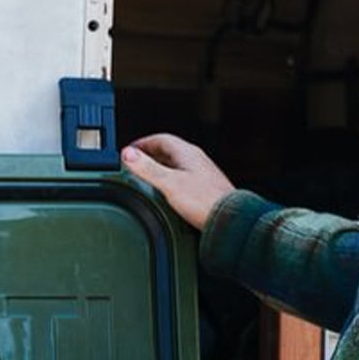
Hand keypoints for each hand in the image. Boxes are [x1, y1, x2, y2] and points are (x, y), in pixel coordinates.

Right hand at [121, 133, 235, 231]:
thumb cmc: (206, 202)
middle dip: (150, 156)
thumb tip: (128, 155)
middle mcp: (197, 161)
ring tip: (149, 179)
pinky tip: (168, 195)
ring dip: (161, 170)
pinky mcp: (206, 191)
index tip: (130, 150)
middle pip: (169, 152)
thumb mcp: (169, 183)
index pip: (161, 138)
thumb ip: (147, 168)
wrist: (229, 221)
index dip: (143, 143)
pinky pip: (184, 181)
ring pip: (177, 166)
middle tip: (137, 164)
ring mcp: (203, 175)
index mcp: (188, 153)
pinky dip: (172, 183)